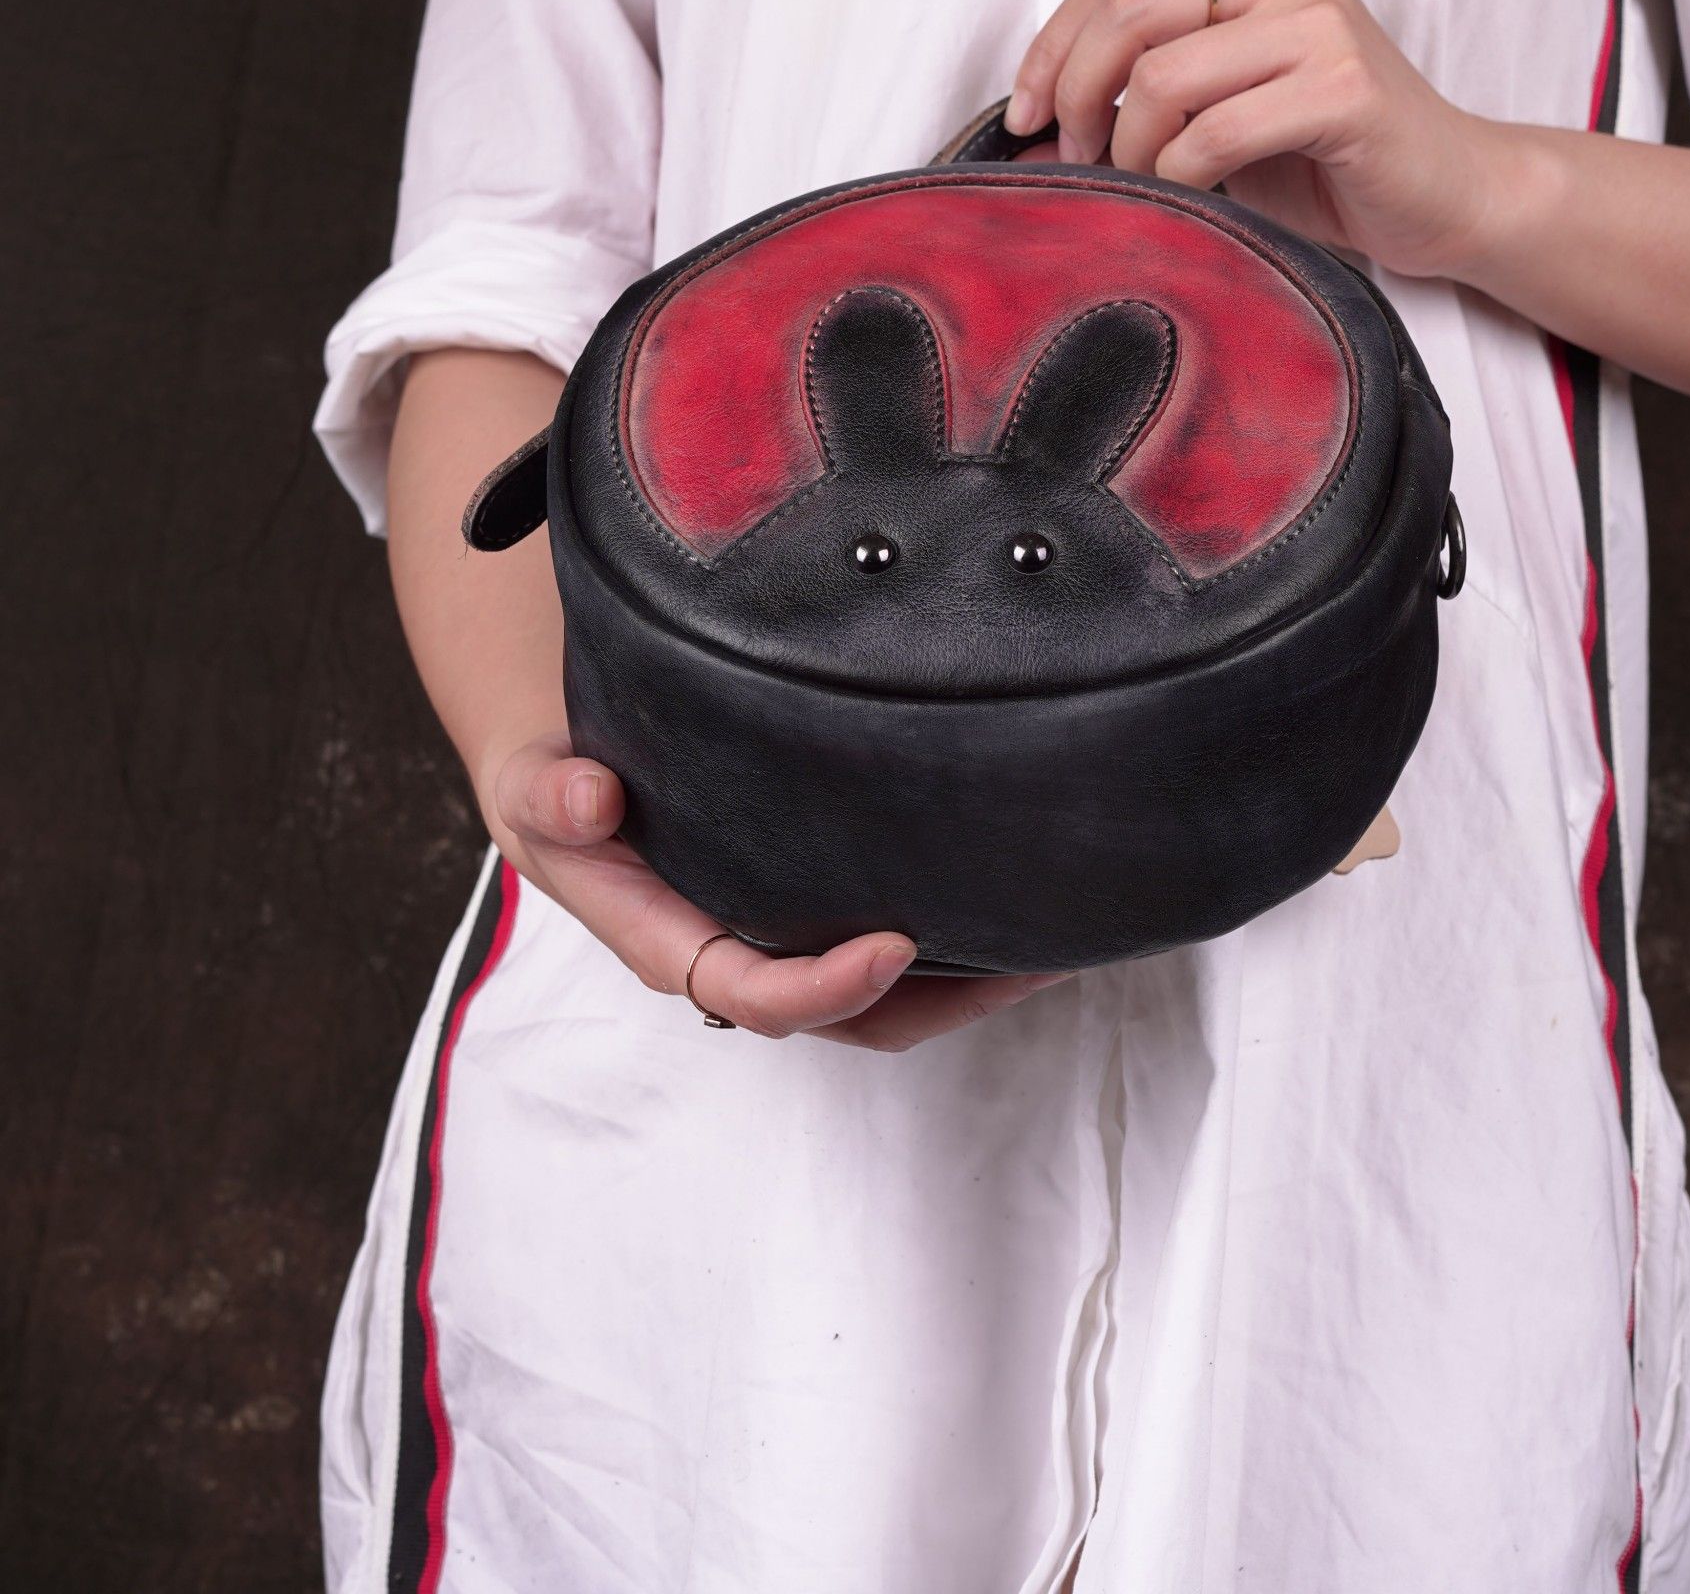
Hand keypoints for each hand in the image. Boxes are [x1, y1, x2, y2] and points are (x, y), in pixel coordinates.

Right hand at [483, 733, 1071, 1050]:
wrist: (570, 778)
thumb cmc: (554, 790)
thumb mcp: (531, 786)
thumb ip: (550, 796)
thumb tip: (591, 798)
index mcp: (667, 941)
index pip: (753, 991)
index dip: (825, 986)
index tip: (897, 943)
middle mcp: (736, 952)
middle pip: (848, 1016)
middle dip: (941, 1001)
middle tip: (1028, 959)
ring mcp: (782, 937)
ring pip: (888, 997)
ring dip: (969, 981)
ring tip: (1053, 940)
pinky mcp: (815, 907)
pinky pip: (895, 949)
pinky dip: (958, 938)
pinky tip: (1014, 900)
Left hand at [1007, 0, 1518, 279]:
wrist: (1444, 194)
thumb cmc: (1323, 157)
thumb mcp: (1218, 101)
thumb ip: (1141, 82)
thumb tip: (1032, 116)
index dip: (1050, 48)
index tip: (1022, 115)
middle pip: (1126, 11)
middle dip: (1073, 93)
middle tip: (1074, 156)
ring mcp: (1322, 20)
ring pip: (1162, 74)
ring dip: (1128, 145)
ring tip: (1138, 182)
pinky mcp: (1345, 86)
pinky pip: (1215, 131)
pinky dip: (1180, 175)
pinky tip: (1191, 193)